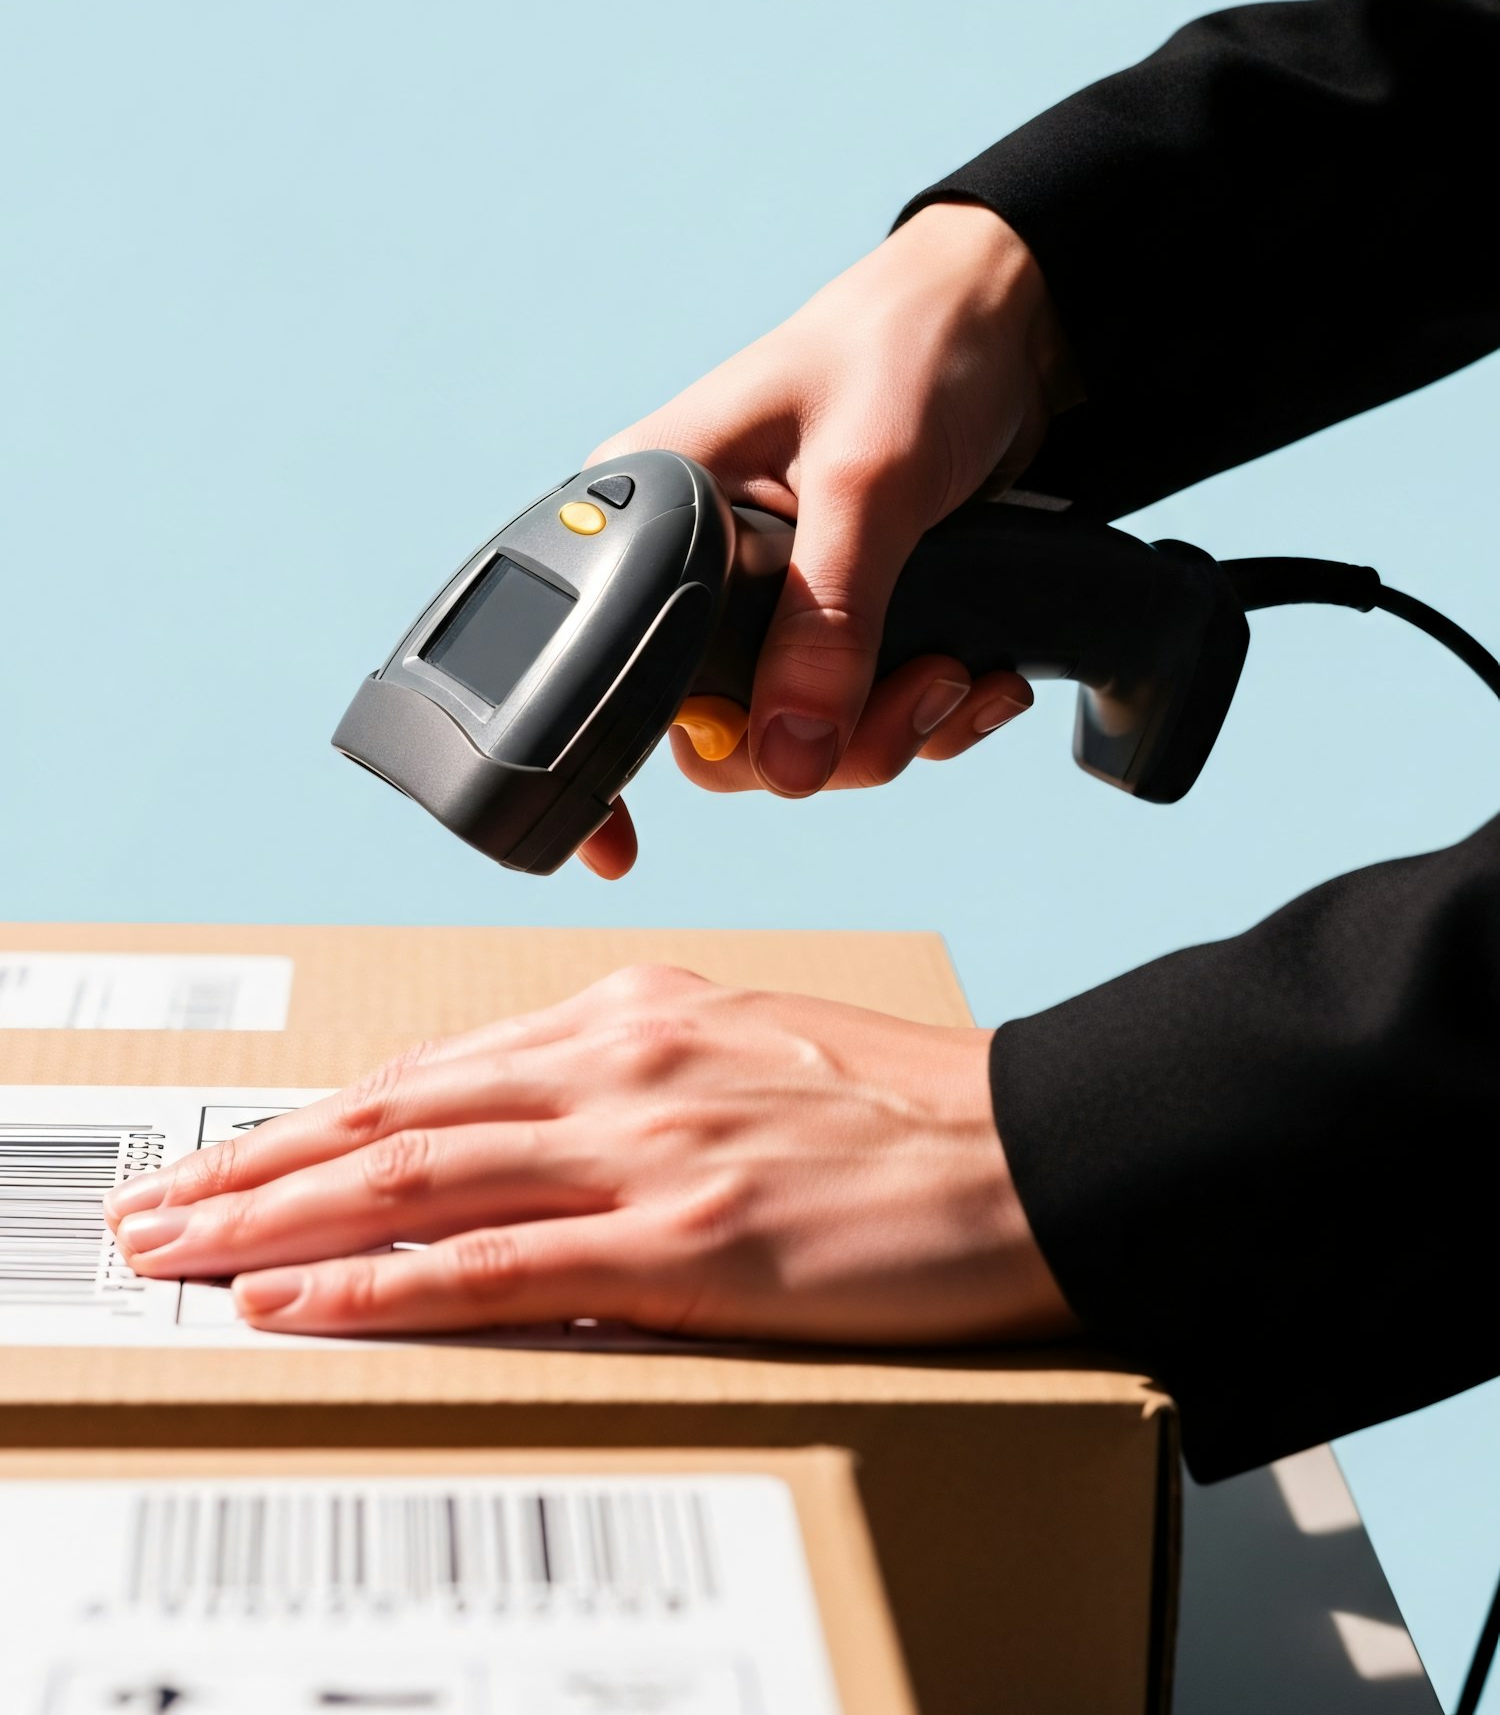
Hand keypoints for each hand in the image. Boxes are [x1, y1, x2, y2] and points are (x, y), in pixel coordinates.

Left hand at [104, 966, 1077, 1345]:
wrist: (1036, 1148)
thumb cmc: (906, 1110)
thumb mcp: (752, 1053)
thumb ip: (635, 1080)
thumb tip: (534, 1135)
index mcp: (637, 1012)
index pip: (436, 1072)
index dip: (319, 1119)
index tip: (238, 1153)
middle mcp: (621, 1062)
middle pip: (394, 1118)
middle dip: (254, 1165)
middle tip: (152, 1206)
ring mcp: (647, 1147)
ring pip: (414, 1182)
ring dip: (275, 1220)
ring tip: (178, 1252)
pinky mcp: (685, 1238)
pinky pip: (496, 1267)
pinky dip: (379, 1288)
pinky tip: (300, 1301)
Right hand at [580, 202, 1080, 875]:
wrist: (1012, 323)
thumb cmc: (912, 350)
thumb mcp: (871, 481)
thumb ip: (827, 621)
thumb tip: (791, 761)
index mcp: (652, 512)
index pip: (606, 668)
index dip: (607, 768)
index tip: (619, 851)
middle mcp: (693, 566)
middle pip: (716, 733)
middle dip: (824, 745)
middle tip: (922, 690)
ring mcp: (767, 600)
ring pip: (795, 739)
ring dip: (894, 731)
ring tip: (964, 670)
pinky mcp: (835, 617)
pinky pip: (857, 715)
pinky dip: (926, 715)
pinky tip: (979, 671)